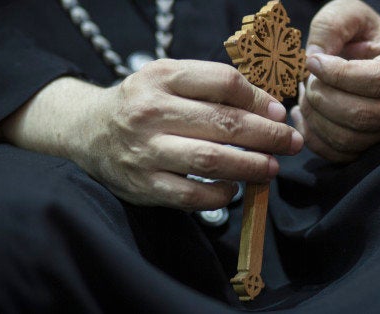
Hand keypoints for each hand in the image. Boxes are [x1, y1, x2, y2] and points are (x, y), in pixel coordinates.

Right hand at [0, 60, 302, 210]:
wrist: (88, 130)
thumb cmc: (141, 103)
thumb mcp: (168, 79)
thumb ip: (211, 87)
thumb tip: (268, 108)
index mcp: (162, 76)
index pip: (223, 82)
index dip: (259, 99)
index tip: (278, 112)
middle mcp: (151, 111)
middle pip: (224, 123)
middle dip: (268, 135)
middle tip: (291, 142)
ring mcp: (145, 150)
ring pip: (211, 160)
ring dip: (251, 166)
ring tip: (271, 167)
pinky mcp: (142, 184)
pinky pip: (191, 196)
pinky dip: (220, 195)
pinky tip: (234, 189)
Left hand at [291, 0, 379, 161]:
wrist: (370, 56)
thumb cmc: (360, 34)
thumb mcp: (348, 14)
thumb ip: (331, 27)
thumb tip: (314, 59)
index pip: (377, 80)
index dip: (338, 74)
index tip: (312, 62)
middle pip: (362, 114)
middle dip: (322, 98)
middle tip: (306, 81)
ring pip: (349, 139)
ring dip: (315, 118)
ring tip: (304, 95)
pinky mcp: (371, 146)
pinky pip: (339, 154)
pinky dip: (313, 137)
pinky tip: (303, 115)